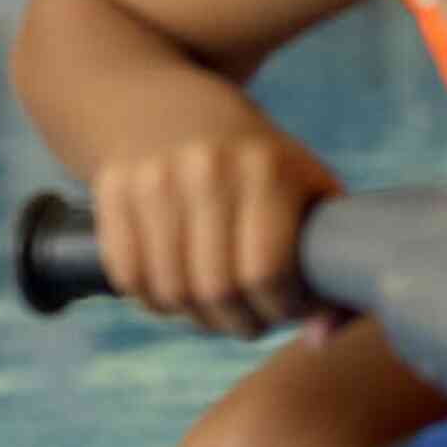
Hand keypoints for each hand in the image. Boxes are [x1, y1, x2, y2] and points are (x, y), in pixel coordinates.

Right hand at [92, 129, 341, 336]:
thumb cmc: (259, 165)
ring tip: (216, 303)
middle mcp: (206, 168)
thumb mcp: (309, 192)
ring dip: (195, 316)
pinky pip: (129, 278)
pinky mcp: (112, 188)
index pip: (266, 274)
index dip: (280, 308)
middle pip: (217, 292)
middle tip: (250, 317)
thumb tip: (319, 339)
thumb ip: (334, 267)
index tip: (286, 305)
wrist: (173, 107)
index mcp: (265, 167)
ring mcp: (153, 177)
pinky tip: (177, 283)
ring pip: (170, 293)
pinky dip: (153, 299)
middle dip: (239, 323)